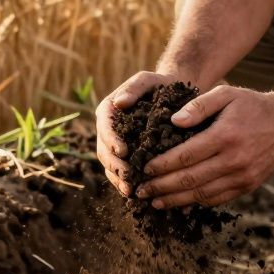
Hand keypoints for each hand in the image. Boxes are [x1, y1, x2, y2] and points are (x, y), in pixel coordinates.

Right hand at [95, 71, 180, 195]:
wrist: (170, 96)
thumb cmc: (158, 85)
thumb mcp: (147, 80)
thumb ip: (134, 87)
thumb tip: (119, 102)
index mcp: (108, 111)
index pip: (104, 128)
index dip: (111, 141)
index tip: (124, 151)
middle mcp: (108, 130)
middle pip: (104, 151)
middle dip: (114, 166)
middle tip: (127, 178)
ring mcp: (114, 145)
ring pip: (110, 165)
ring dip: (118, 179)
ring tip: (131, 191)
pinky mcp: (125, 157)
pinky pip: (120, 173)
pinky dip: (125, 183)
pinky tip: (136, 193)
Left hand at [138, 85, 273, 208]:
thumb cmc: (251, 105)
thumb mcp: (226, 94)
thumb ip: (198, 105)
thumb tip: (173, 122)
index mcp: (225, 136)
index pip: (185, 156)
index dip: (161, 165)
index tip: (143, 168)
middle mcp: (235, 160)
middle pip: (190, 180)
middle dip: (161, 187)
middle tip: (140, 190)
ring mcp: (243, 176)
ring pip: (202, 194)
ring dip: (175, 200)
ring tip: (154, 201)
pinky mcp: (248, 186)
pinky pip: (217, 199)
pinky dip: (196, 203)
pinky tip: (179, 203)